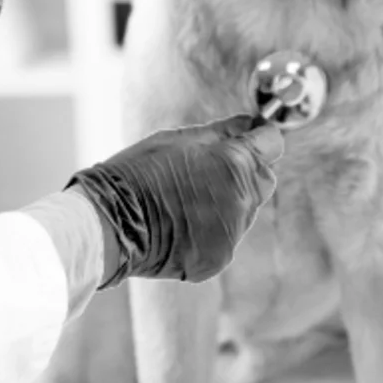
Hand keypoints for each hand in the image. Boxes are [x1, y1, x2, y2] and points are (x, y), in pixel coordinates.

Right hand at [66, 115, 283, 287]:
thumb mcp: (178, 139)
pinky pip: (226, 237)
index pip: (272, 144)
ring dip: (227, 202)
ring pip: (244, 210)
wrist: (110, 223)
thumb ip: (222, 131)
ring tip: (185, 199)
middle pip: (262, 180)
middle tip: (207, 170)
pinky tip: (181, 222)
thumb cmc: (138, 173)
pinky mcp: (219, 258)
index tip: (250, 136)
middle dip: (244, 172)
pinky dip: (211, 229)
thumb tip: (249, 123)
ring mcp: (232, 234)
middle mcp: (242, 201)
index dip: (260, 137)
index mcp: (235, 165)